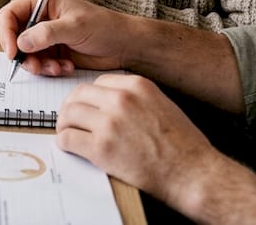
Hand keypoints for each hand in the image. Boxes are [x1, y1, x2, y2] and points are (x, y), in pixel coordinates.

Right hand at [0, 0, 129, 73]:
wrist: (124, 44)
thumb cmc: (104, 26)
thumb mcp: (75, 26)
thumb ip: (47, 33)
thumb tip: (21, 43)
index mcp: (42, 1)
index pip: (10, 14)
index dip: (6, 33)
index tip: (13, 53)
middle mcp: (40, 18)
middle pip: (15, 37)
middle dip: (23, 55)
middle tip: (35, 67)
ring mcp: (46, 36)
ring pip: (26, 54)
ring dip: (38, 65)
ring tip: (56, 68)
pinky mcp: (53, 51)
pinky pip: (39, 63)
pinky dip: (48, 69)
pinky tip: (66, 67)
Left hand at [56, 74, 218, 207]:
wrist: (192, 172)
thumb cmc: (183, 144)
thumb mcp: (162, 104)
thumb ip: (136, 98)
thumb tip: (111, 102)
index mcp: (137, 86)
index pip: (98, 82)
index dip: (89, 96)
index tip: (85, 106)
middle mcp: (121, 100)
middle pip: (78, 94)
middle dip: (71, 107)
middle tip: (69, 119)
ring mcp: (109, 123)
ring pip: (69, 114)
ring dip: (64, 124)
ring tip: (67, 133)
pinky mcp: (101, 148)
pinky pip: (68, 139)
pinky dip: (64, 143)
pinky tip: (69, 147)